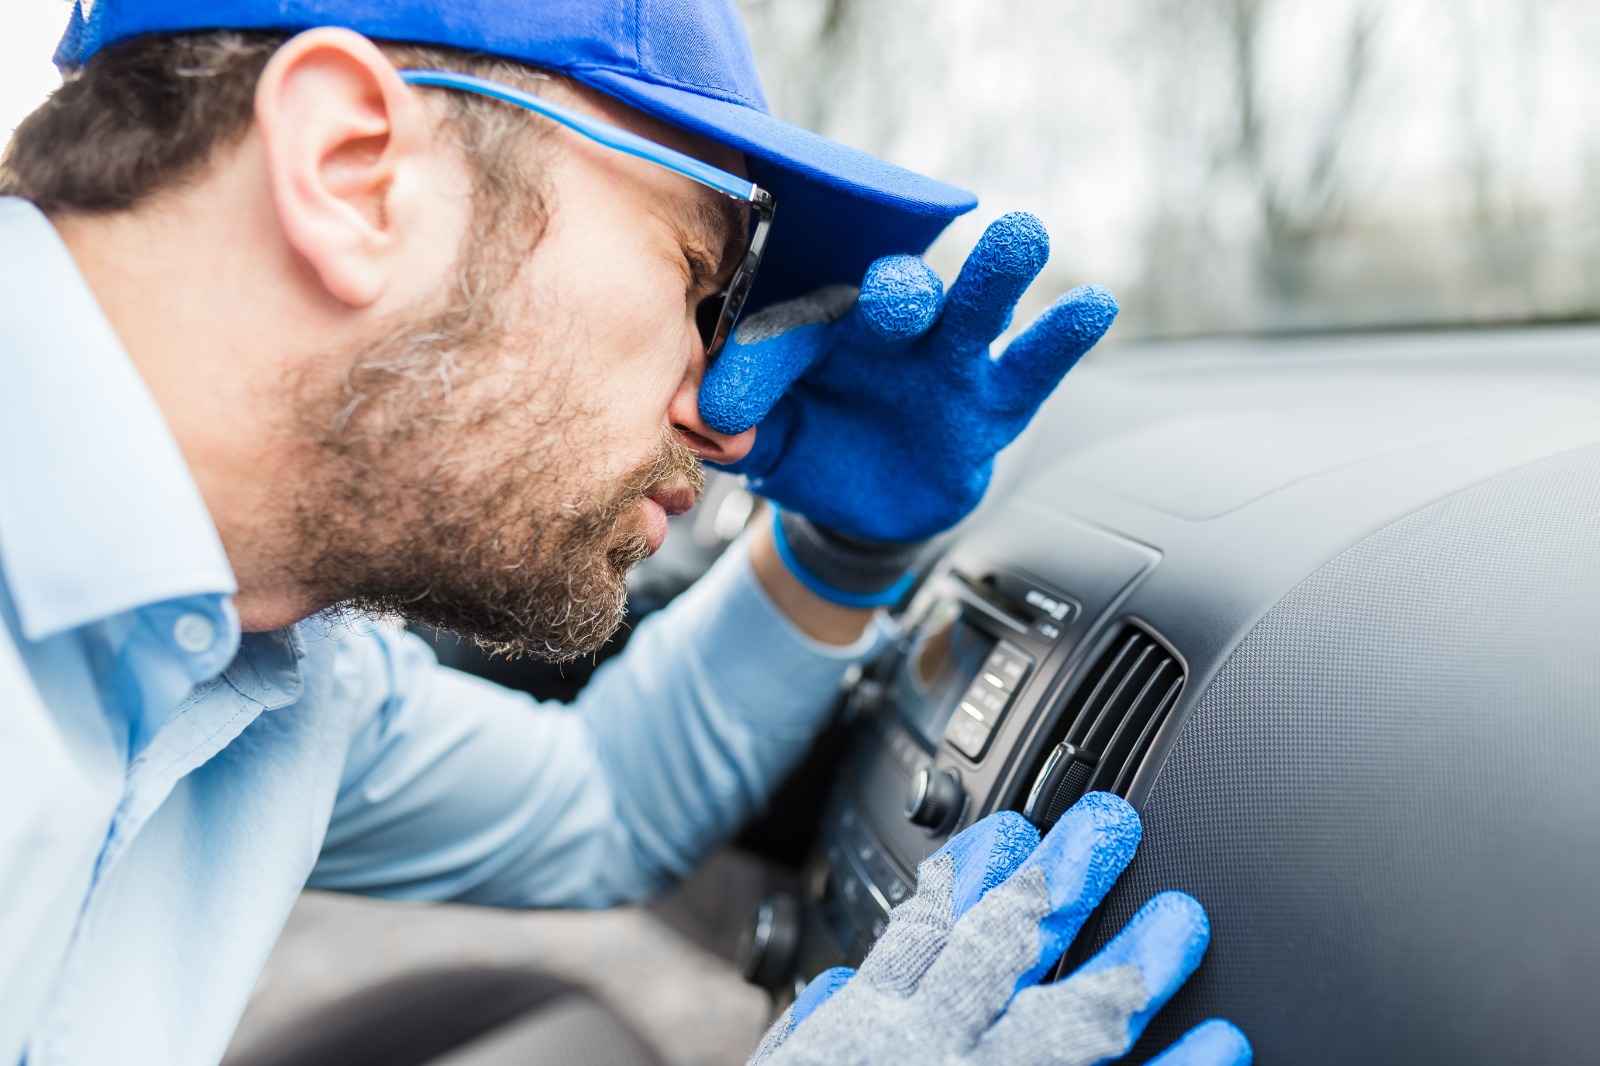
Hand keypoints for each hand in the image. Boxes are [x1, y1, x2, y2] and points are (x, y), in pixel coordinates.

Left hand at [700, 212, 1117, 542]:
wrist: (862, 504)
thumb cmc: (812, 443)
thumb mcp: (767, 442)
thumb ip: (743, 426)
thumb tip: (708, 425)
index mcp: (819, 328)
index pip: (789, 333)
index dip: (758, 370)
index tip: (726, 413)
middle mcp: (888, 331)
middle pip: (897, 293)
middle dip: (899, 290)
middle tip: (900, 292)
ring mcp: (947, 360)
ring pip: (974, 311)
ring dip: (995, 277)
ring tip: (1024, 237)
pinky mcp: (993, 401)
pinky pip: (1031, 368)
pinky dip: (1061, 338)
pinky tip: (1094, 303)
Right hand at [747, 794, 1250, 1065]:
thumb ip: (806, 1040)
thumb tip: (837, 987)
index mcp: (867, 1038)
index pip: (925, 930)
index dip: (973, 872)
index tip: (1013, 829)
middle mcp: (930, 1056)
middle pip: (1006, 950)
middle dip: (1062, 882)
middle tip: (1111, 828)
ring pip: (1071, 1019)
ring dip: (1132, 964)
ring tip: (1183, 921)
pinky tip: (1223, 1043)